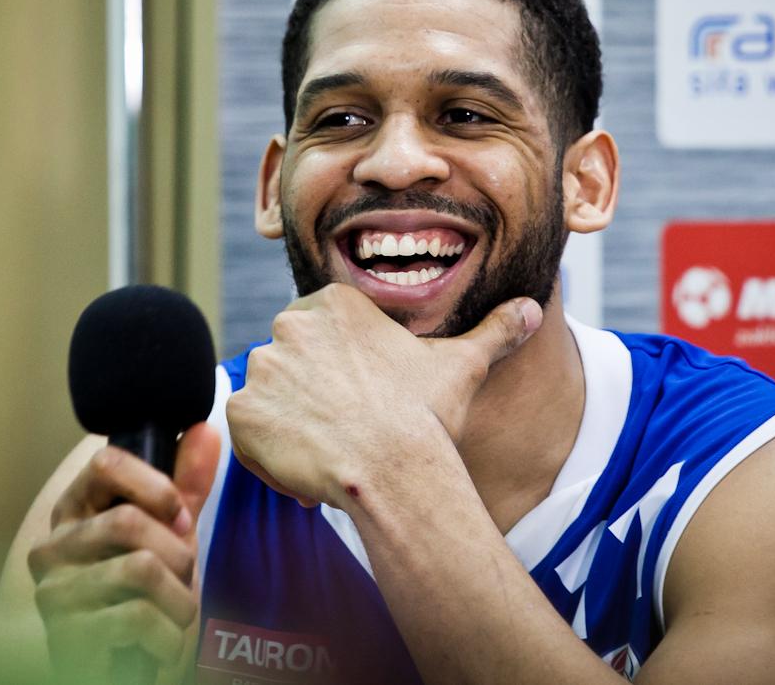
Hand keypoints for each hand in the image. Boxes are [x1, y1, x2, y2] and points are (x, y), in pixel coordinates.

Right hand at [27, 423, 219, 683]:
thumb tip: (206, 429)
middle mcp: (53, 547)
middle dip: (178, 553)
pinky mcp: (66, 637)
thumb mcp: (170, 535)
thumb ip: (185, 486)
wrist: (125, 670)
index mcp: (75, 512)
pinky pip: (137, 618)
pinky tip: (161, 645)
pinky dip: (169, 637)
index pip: (105, 462)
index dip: (155, 484)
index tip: (179, 512)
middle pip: (127, 519)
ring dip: (179, 600)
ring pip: (139, 569)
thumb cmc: (144, 598)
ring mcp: (54, 593)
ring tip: (174, 614)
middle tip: (182, 576)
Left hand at [226, 283, 540, 508]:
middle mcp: (288, 326)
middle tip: (347, 428)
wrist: (394, 470)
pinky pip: (246, 432)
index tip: (361, 399)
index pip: (318, 332)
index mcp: (333, 304)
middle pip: (291, 363)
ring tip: (330, 451)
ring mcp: (261, 368)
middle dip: (311, 394)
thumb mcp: (463, 365)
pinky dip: (267, 453)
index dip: (338, 370)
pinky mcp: (242, 411)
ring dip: (290, 423)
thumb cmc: (427, 416)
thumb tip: (532, 308)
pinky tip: (306, 470)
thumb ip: (493, 331)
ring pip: (269, 398)